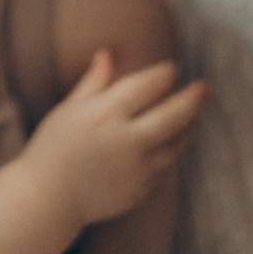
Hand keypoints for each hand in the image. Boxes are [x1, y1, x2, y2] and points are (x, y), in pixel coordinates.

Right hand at [29, 48, 206, 228]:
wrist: (47, 200)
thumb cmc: (52, 150)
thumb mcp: (67, 111)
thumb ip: (93, 83)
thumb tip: (107, 53)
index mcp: (104, 114)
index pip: (146, 85)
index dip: (163, 74)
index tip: (170, 68)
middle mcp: (125, 140)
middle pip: (174, 114)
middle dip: (193, 98)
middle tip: (205, 87)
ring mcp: (136, 169)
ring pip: (176, 144)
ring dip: (189, 127)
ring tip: (195, 115)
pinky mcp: (140, 190)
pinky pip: (164, 168)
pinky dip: (170, 153)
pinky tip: (171, 143)